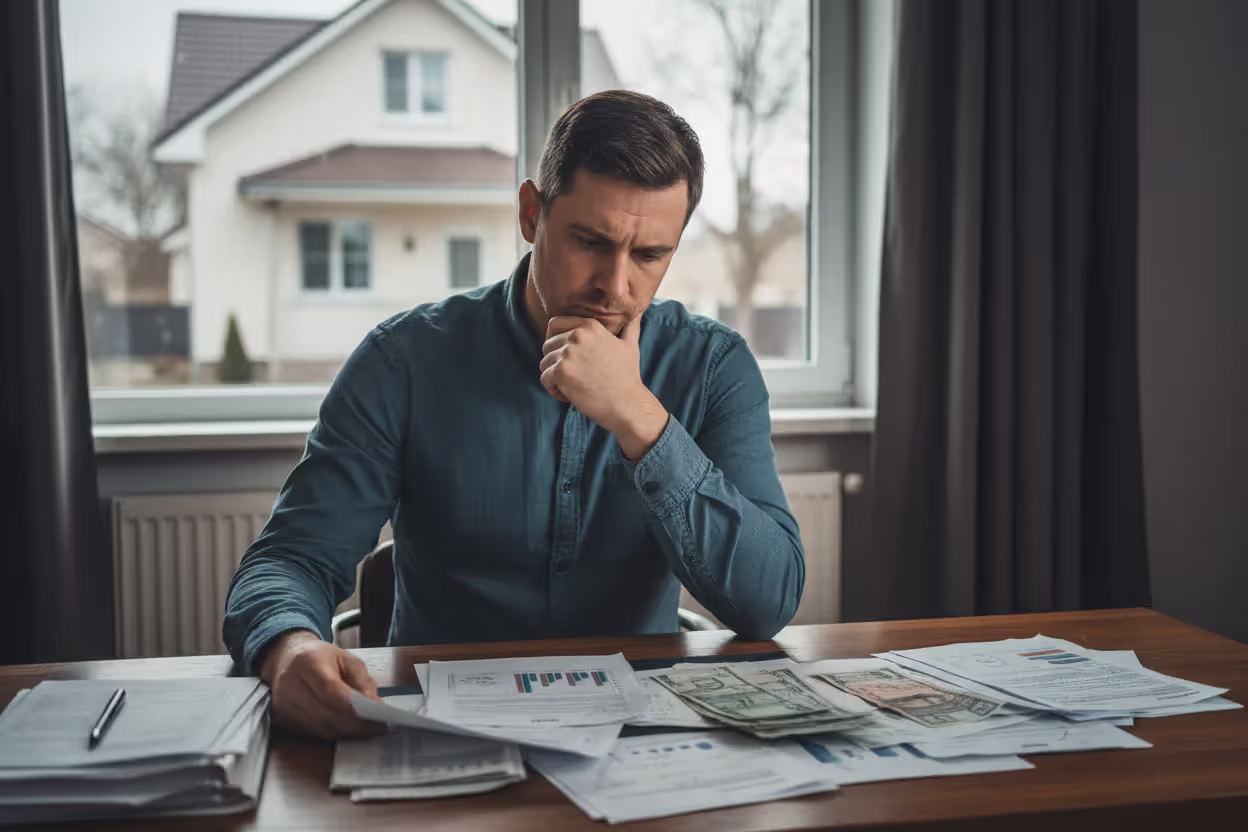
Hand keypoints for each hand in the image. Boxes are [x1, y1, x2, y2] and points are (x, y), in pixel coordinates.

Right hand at [259, 629, 385, 740]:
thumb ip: (362, 680)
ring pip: (321, 728)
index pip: (330, 691)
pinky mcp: (283, 719)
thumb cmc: (320, 657)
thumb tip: (373, 704)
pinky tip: (349, 729)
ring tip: (368, 729)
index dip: (354, 707)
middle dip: (356, 724)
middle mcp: (291, 685)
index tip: (378, 715)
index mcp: (308, 663)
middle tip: (379, 727)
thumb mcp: (347, 658)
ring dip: (347, 731)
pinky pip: (313, 732)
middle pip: (326, 714)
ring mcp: (284, 705)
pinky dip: (334, 732)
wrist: (286, 658)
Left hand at [540, 315, 668, 458]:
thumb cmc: (628, 377)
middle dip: (555, 362)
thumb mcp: (630, 346)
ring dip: (555, 378)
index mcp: (590, 326)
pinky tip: (571, 396)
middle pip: (547, 345)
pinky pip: (545, 379)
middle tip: (574, 377)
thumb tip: (638, 313)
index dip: (555, 340)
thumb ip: (630, 327)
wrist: (627, 403)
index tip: (565, 356)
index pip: (555, 324)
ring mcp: (567, 353)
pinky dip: (554, 390)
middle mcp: (577, 336)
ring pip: (544, 363)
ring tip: (574, 387)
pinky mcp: (561, 372)